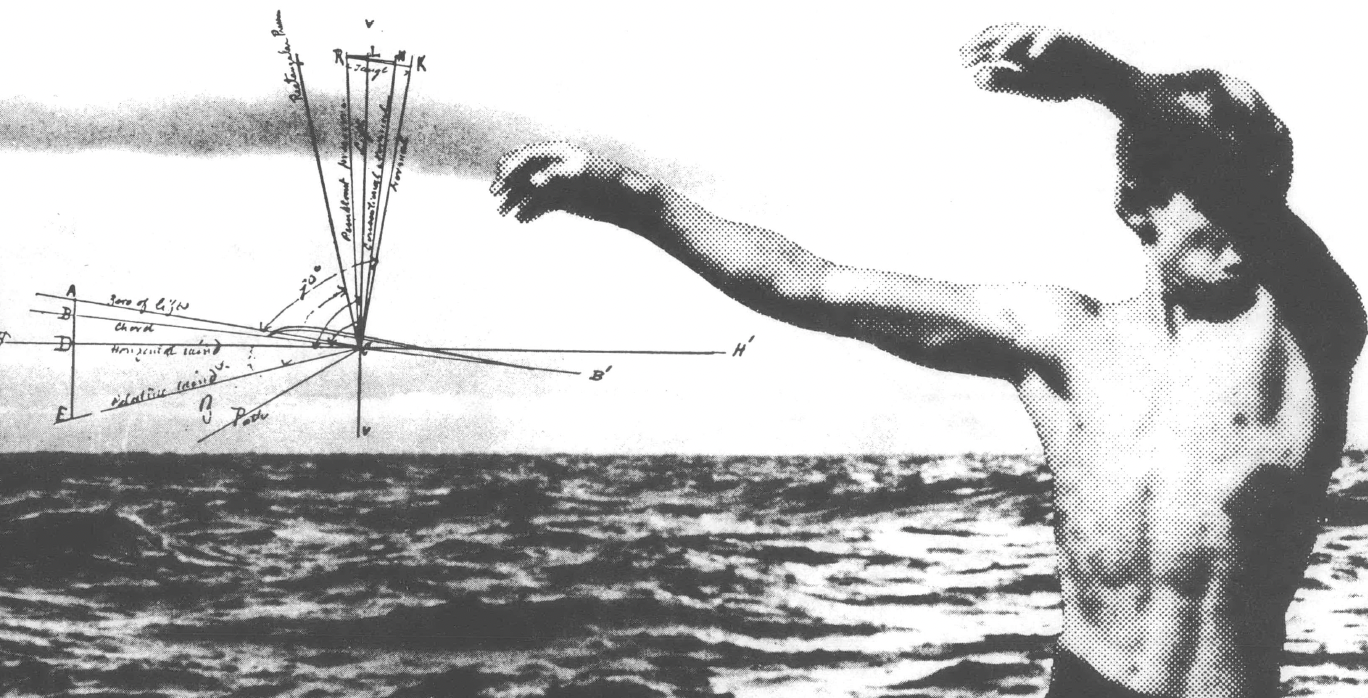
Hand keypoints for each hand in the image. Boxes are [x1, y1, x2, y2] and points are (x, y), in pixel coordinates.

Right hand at [491, 141, 619, 223]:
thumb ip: (553, 178)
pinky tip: (522, 220)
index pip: (525, 157)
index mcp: (555, 153)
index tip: (499, 178)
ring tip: (503, 213)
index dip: (510, 166)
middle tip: (494, 196)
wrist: (620, 198)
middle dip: (508, 185)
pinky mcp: (562, 200)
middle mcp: (553, 167)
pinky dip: (531, 211)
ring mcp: (557, 184)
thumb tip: (533, 184)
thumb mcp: (576, 178)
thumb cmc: (599, 183)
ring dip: (515, 201)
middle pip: (524, 174)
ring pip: (530, 191)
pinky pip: (540, 204)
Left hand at [960, 24, 1125, 103]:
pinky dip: (1042, 46)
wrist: (1101, 81)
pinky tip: (1031, 58)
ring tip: (994, 55)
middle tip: (970, 56)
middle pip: (1005, 32)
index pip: (994, 39)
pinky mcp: (1071, 40)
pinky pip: (1054, 38)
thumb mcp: (1029, 85)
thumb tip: (975, 78)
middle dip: (986, 42)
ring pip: (1028, 32)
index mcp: (1021, 46)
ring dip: (1009, 42)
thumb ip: (1005, 81)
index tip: (961, 60)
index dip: (976, 47)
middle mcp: (1033, 37)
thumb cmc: (1064, 81)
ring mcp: (1052, 36)